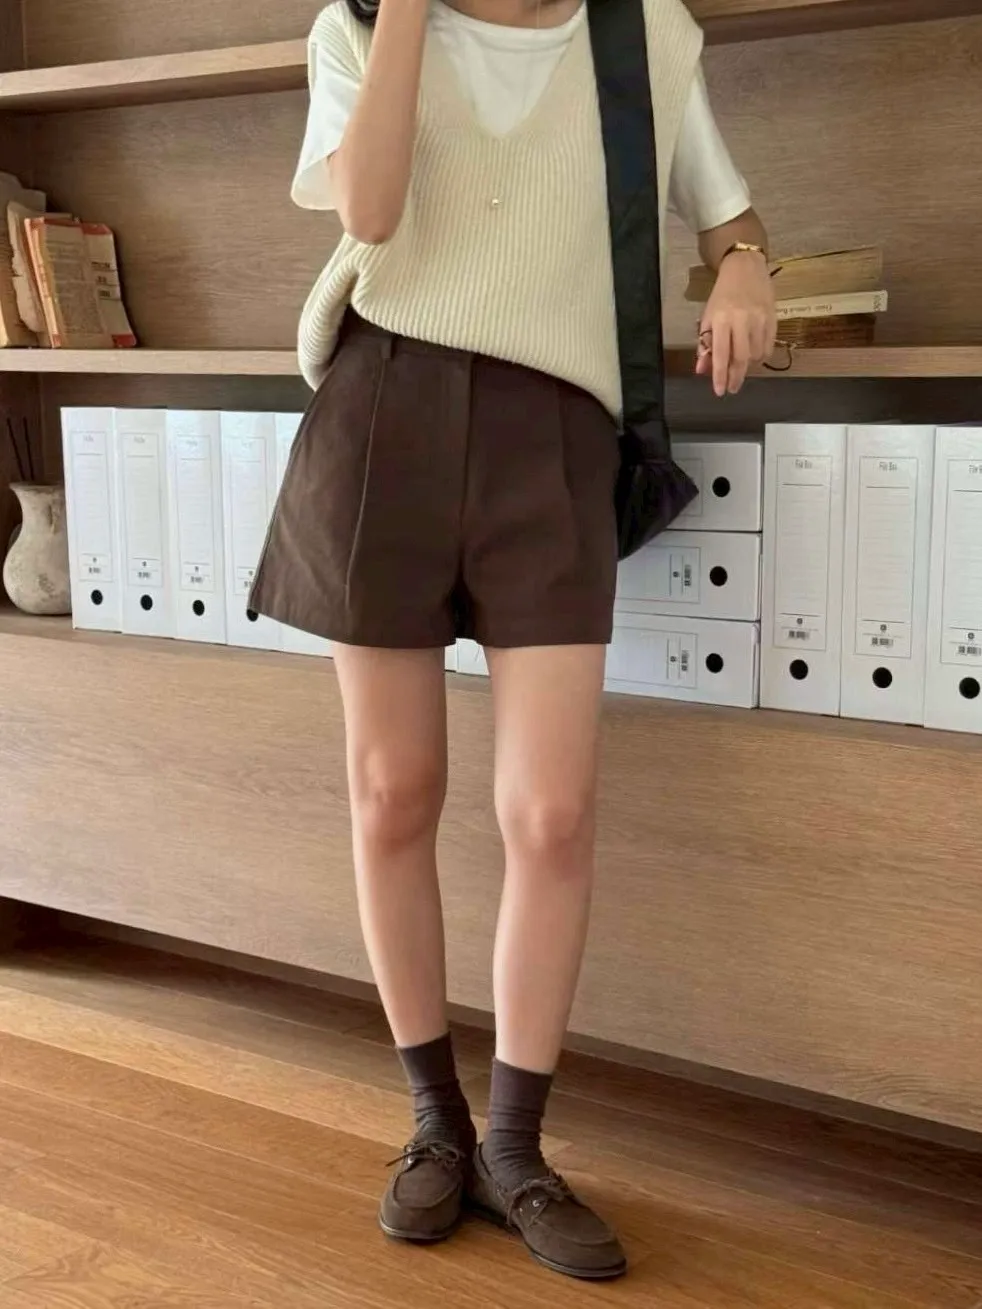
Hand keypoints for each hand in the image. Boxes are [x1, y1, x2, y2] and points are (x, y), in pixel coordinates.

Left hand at [695, 252, 776, 396]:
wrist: (745, 268)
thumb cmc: (723, 295)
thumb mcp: (708, 317)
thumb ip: (705, 344)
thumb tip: (702, 369)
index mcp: (721, 319)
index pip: (720, 354)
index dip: (720, 375)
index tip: (720, 391)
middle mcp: (741, 319)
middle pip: (741, 358)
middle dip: (736, 377)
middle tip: (733, 388)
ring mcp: (759, 319)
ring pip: (756, 355)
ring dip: (748, 366)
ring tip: (741, 365)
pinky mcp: (773, 318)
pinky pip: (768, 347)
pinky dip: (760, 356)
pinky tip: (754, 355)